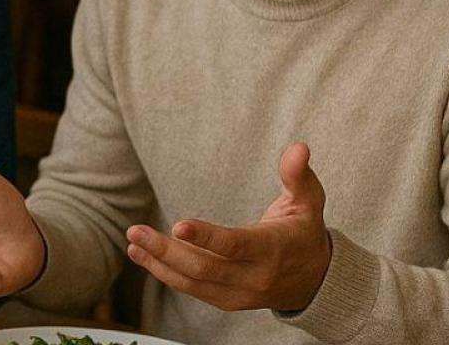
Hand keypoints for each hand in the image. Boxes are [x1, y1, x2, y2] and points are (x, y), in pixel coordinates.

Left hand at [124, 141, 332, 312]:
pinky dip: (166, 274)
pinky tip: (143, 256)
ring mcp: (241, 294)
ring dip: (159, 264)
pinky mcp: (227, 300)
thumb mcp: (309, 202)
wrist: (315, 281)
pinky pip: (192, 290)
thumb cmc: (305, 232)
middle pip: (205, 268)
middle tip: (135, 231)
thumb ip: (299, 175)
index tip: (178, 225)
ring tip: (132, 243)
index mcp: (273, 250)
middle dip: (166, 251)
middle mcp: (256, 277)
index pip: (235, 245)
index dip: (207, 237)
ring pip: (194, 283)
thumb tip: (299, 147)